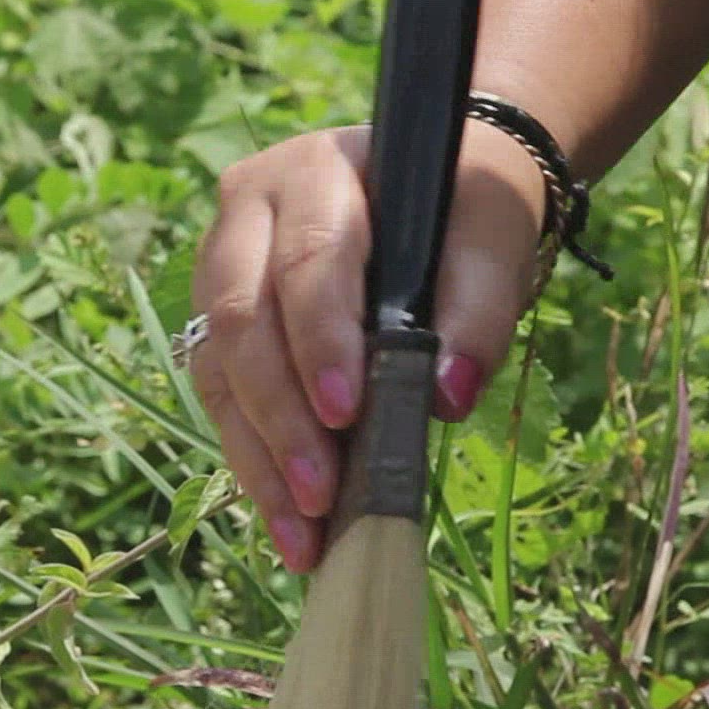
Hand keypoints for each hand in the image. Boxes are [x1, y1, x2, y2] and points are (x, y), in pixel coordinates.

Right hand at [188, 122, 547, 572]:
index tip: (348, 415)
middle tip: (321, 494)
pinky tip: (288, 523)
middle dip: (281, 418)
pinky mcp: (218, 325)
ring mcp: (222, 268)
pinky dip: (254, 464)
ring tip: (302, 533)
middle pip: (244, 321)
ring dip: (258, 457)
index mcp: (314, 175)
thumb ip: (478, 309)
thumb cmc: (463, 211)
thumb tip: (447, 397)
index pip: (306, 261)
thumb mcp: (490, 239)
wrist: (437, 193)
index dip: (320, 342)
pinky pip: (220, 399)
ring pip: (220, 368)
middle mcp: (248, 214)